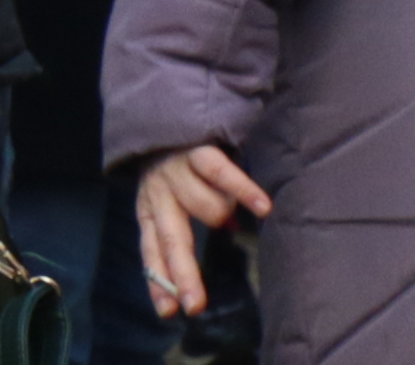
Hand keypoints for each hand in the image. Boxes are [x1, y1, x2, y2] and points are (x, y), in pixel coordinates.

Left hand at [130, 142, 270, 318]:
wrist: (171, 103)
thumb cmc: (179, 160)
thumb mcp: (175, 194)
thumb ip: (190, 219)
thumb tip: (230, 234)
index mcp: (150, 207)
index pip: (150, 251)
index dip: (158, 280)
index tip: (168, 311)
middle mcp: (158, 191)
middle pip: (171, 240)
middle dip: (183, 275)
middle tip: (195, 305)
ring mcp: (176, 171)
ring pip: (208, 211)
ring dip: (227, 211)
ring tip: (235, 198)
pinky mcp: (196, 149)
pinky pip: (222, 174)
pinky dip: (244, 191)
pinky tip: (264, 207)